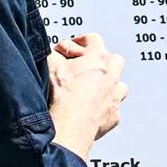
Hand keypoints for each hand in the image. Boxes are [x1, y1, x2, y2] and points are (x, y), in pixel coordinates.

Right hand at [47, 36, 126, 159]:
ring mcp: (115, 97)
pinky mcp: (113, 116)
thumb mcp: (50, 63)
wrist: (69, 126)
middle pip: (111, 61)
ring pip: (115, 85)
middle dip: (95, 63)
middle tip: (79, 69)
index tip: (68, 49)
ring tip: (85, 91)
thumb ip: (54, 52)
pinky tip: (87, 109)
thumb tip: (54, 52)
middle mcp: (113, 76)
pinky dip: (101, 107)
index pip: (93, 39)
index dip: (78, 42)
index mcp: (100, 58)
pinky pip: (110, 107)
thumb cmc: (62, 95)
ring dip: (103, 85)